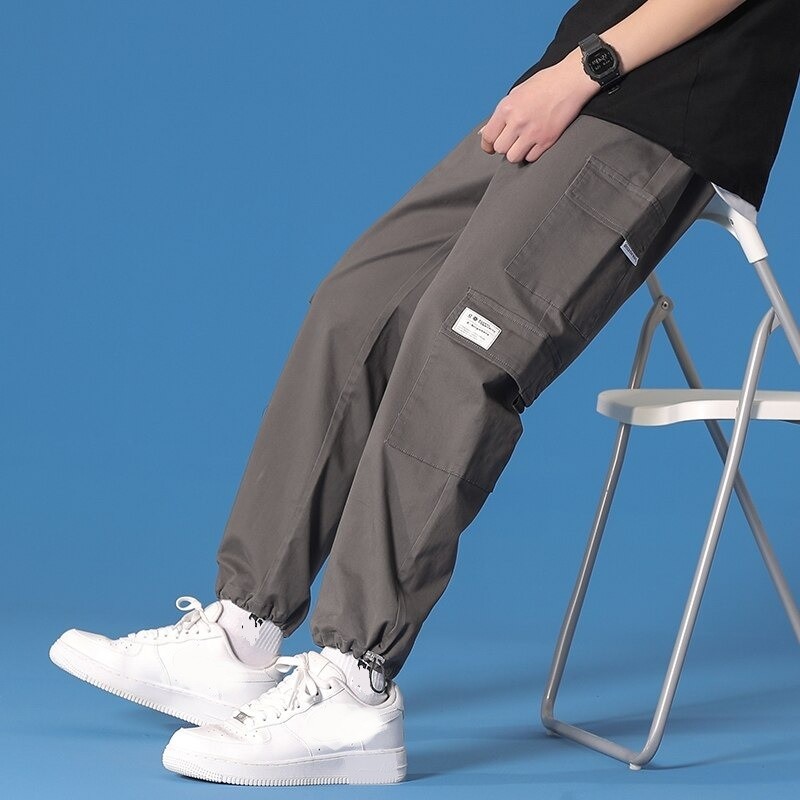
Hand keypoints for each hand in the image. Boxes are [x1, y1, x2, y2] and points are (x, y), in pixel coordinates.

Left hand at [479, 53, 599, 162]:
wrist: (571, 81)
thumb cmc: (545, 83)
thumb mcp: (517, 93)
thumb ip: (501, 114)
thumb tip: (486, 131)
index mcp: (507, 108)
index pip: (488, 136)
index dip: (487, 145)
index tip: (491, 147)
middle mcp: (517, 122)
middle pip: (500, 149)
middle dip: (504, 146)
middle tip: (511, 141)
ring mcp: (532, 132)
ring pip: (513, 157)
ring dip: (516, 153)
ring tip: (523, 144)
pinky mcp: (546, 140)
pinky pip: (530, 158)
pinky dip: (531, 153)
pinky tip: (535, 143)